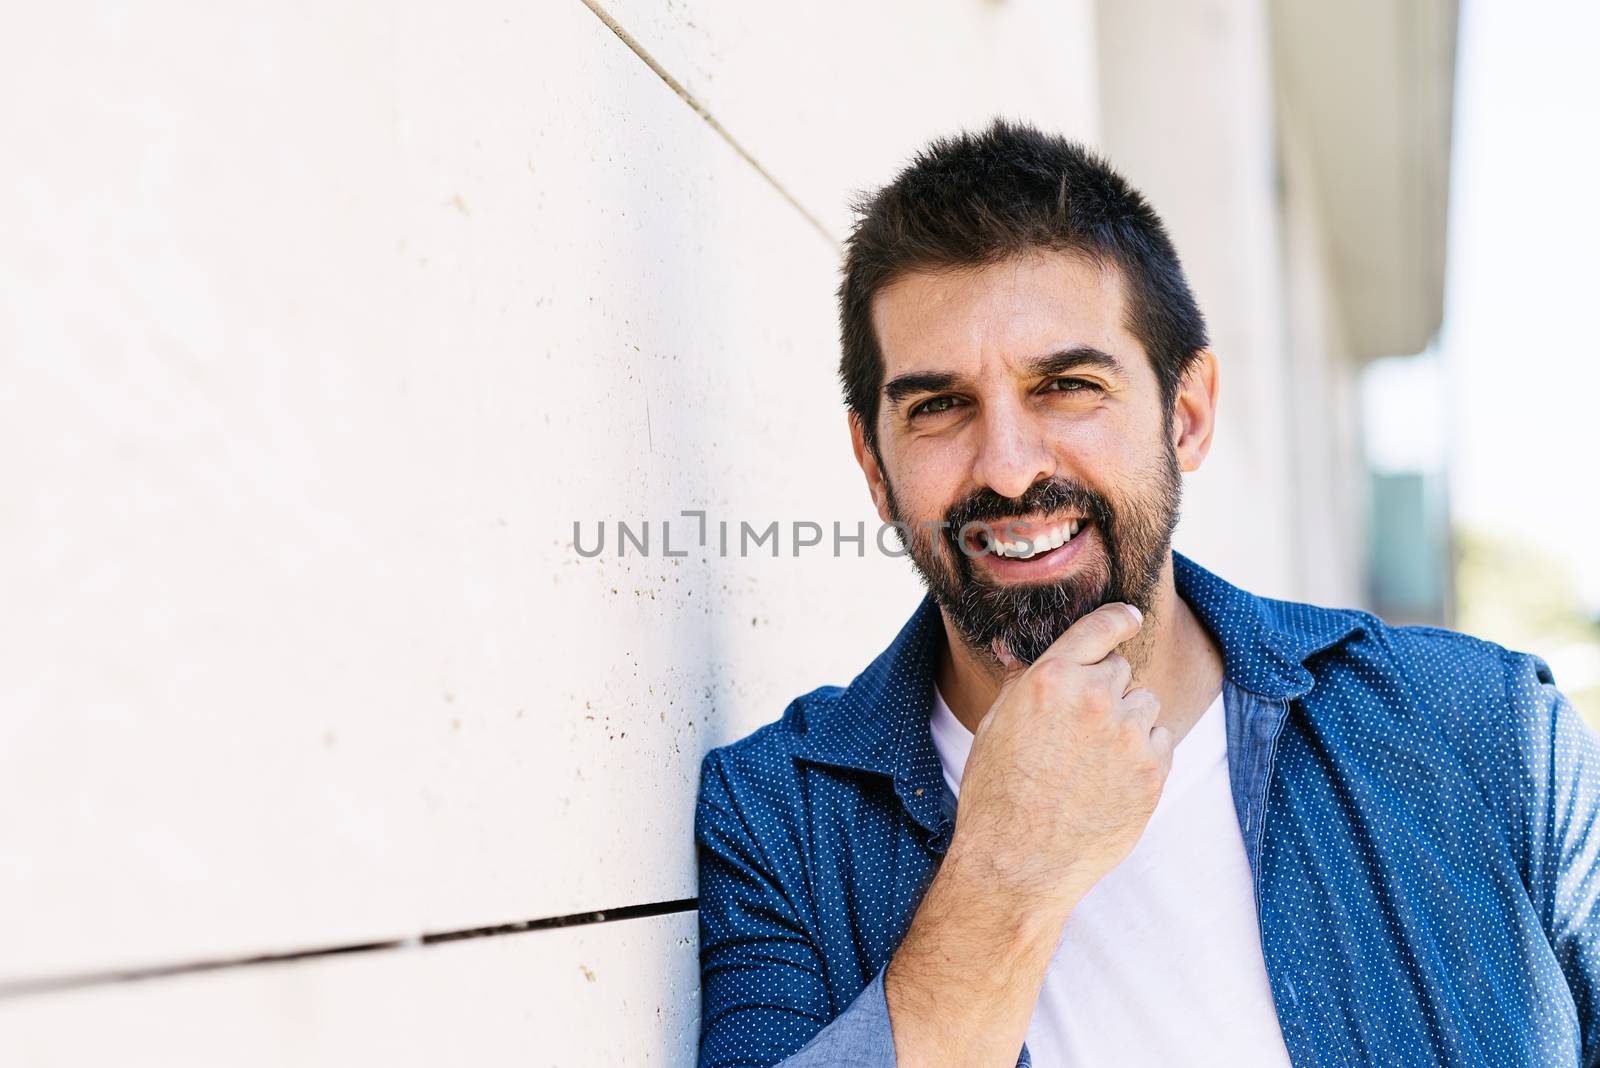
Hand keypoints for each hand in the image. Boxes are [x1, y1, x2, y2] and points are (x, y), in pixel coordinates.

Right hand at [948, 601, 1171, 911]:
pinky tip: (1112, 780)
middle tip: (1081, 729)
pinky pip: (1163, 742)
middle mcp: (1094, 698)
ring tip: (1095, 759)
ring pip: (1145, 705)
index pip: (1100, 628)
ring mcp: (1128, 735)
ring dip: (1128, 722)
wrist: (1017, 862)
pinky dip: (1145, 754)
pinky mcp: (1153, 772)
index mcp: (1051, 678)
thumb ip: (1022, 683)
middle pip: (1121, 670)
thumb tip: (1013, 650)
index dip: (1119, 619)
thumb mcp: (996, 726)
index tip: (1130, 618)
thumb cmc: (996, 794)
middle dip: (1105, 691)